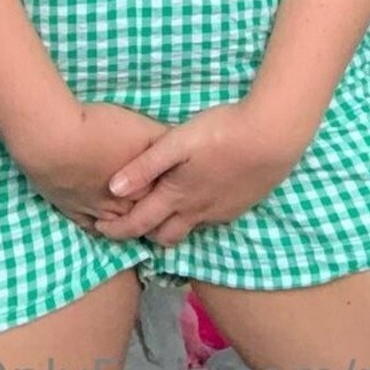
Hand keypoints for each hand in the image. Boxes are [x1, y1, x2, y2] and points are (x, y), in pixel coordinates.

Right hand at [19, 101, 170, 233]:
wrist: (53, 140)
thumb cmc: (99, 129)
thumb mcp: (141, 126)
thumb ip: (161, 138)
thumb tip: (178, 145)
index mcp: (145, 186)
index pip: (168, 195)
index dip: (174, 190)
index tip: (180, 186)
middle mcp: (126, 206)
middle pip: (147, 214)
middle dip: (156, 209)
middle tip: (162, 202)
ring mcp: (99, 212)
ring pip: (123, 226)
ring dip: (132, 222)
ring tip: (138, 212)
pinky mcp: (75, 212)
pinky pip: (96, 229)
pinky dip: (104, 227)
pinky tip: (109, 223)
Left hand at [91, 98, 302, 247]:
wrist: (271, 138)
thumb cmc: (220, 133)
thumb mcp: (177, 142)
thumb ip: (145, 165)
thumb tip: (112, 188)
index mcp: (178, 196)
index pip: (140, 224)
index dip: (117, 230)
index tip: (99, 228)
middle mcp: (197, 212)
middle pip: (164, 237)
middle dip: (144, 234)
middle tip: (129, 222)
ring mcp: (221, 211)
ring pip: (189, 230)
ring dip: (170, 226)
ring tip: (159, 211)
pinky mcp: (239, 205)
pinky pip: (209, 221)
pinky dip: (193, 216)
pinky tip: (195, 197)